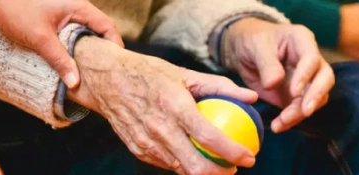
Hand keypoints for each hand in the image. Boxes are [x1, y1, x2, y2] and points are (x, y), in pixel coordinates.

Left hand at [0, 0, 123, 87]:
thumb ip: (60, 60)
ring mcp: (65, 11)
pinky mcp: (55, 17)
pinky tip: (70, 61)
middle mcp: (76, 7)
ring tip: (89, 71)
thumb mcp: (41, 39)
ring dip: (87, 50)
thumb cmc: (16, 11)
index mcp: (79, 7)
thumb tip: (75, 83)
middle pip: (99, 30)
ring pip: (85, 32)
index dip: (115, 46)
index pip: (107, 26)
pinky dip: (75, 46)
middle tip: (105, 73)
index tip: (116, 65)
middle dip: (103, 51)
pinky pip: (73, 33)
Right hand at [69, 37, 258, 173]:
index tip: (249, 157)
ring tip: (217, 163)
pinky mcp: (138, 150)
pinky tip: (193, 156)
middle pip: (196, 167)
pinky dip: (182, 163)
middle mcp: (160, 129)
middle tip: (234, 168)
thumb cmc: (149, 73)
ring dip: (202, 171)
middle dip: (220, 174)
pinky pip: (166, 164)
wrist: (107, 80)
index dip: (233, 152)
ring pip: (181, 170)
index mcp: (175, 106)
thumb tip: (251, 97)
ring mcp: (147, 143)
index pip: (209, 137)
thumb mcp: (185, 73)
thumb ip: (220, 86)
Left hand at [220, 18, 333, 132]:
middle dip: (316, 96)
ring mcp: (307, 79)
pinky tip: (278, 126)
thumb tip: (274, 84)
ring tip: (281, 122)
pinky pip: (301, 109)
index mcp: (302, 40)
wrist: (244, 51)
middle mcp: (311, 60)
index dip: (306, 75)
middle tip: (305, 111)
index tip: (294, 91)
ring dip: (301, 113)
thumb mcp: (256, 46)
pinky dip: (292, 120)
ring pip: (316, 98)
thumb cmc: (253, 40)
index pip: (312, 58)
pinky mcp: (298, 96)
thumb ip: (266, 64)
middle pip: (325, 78)